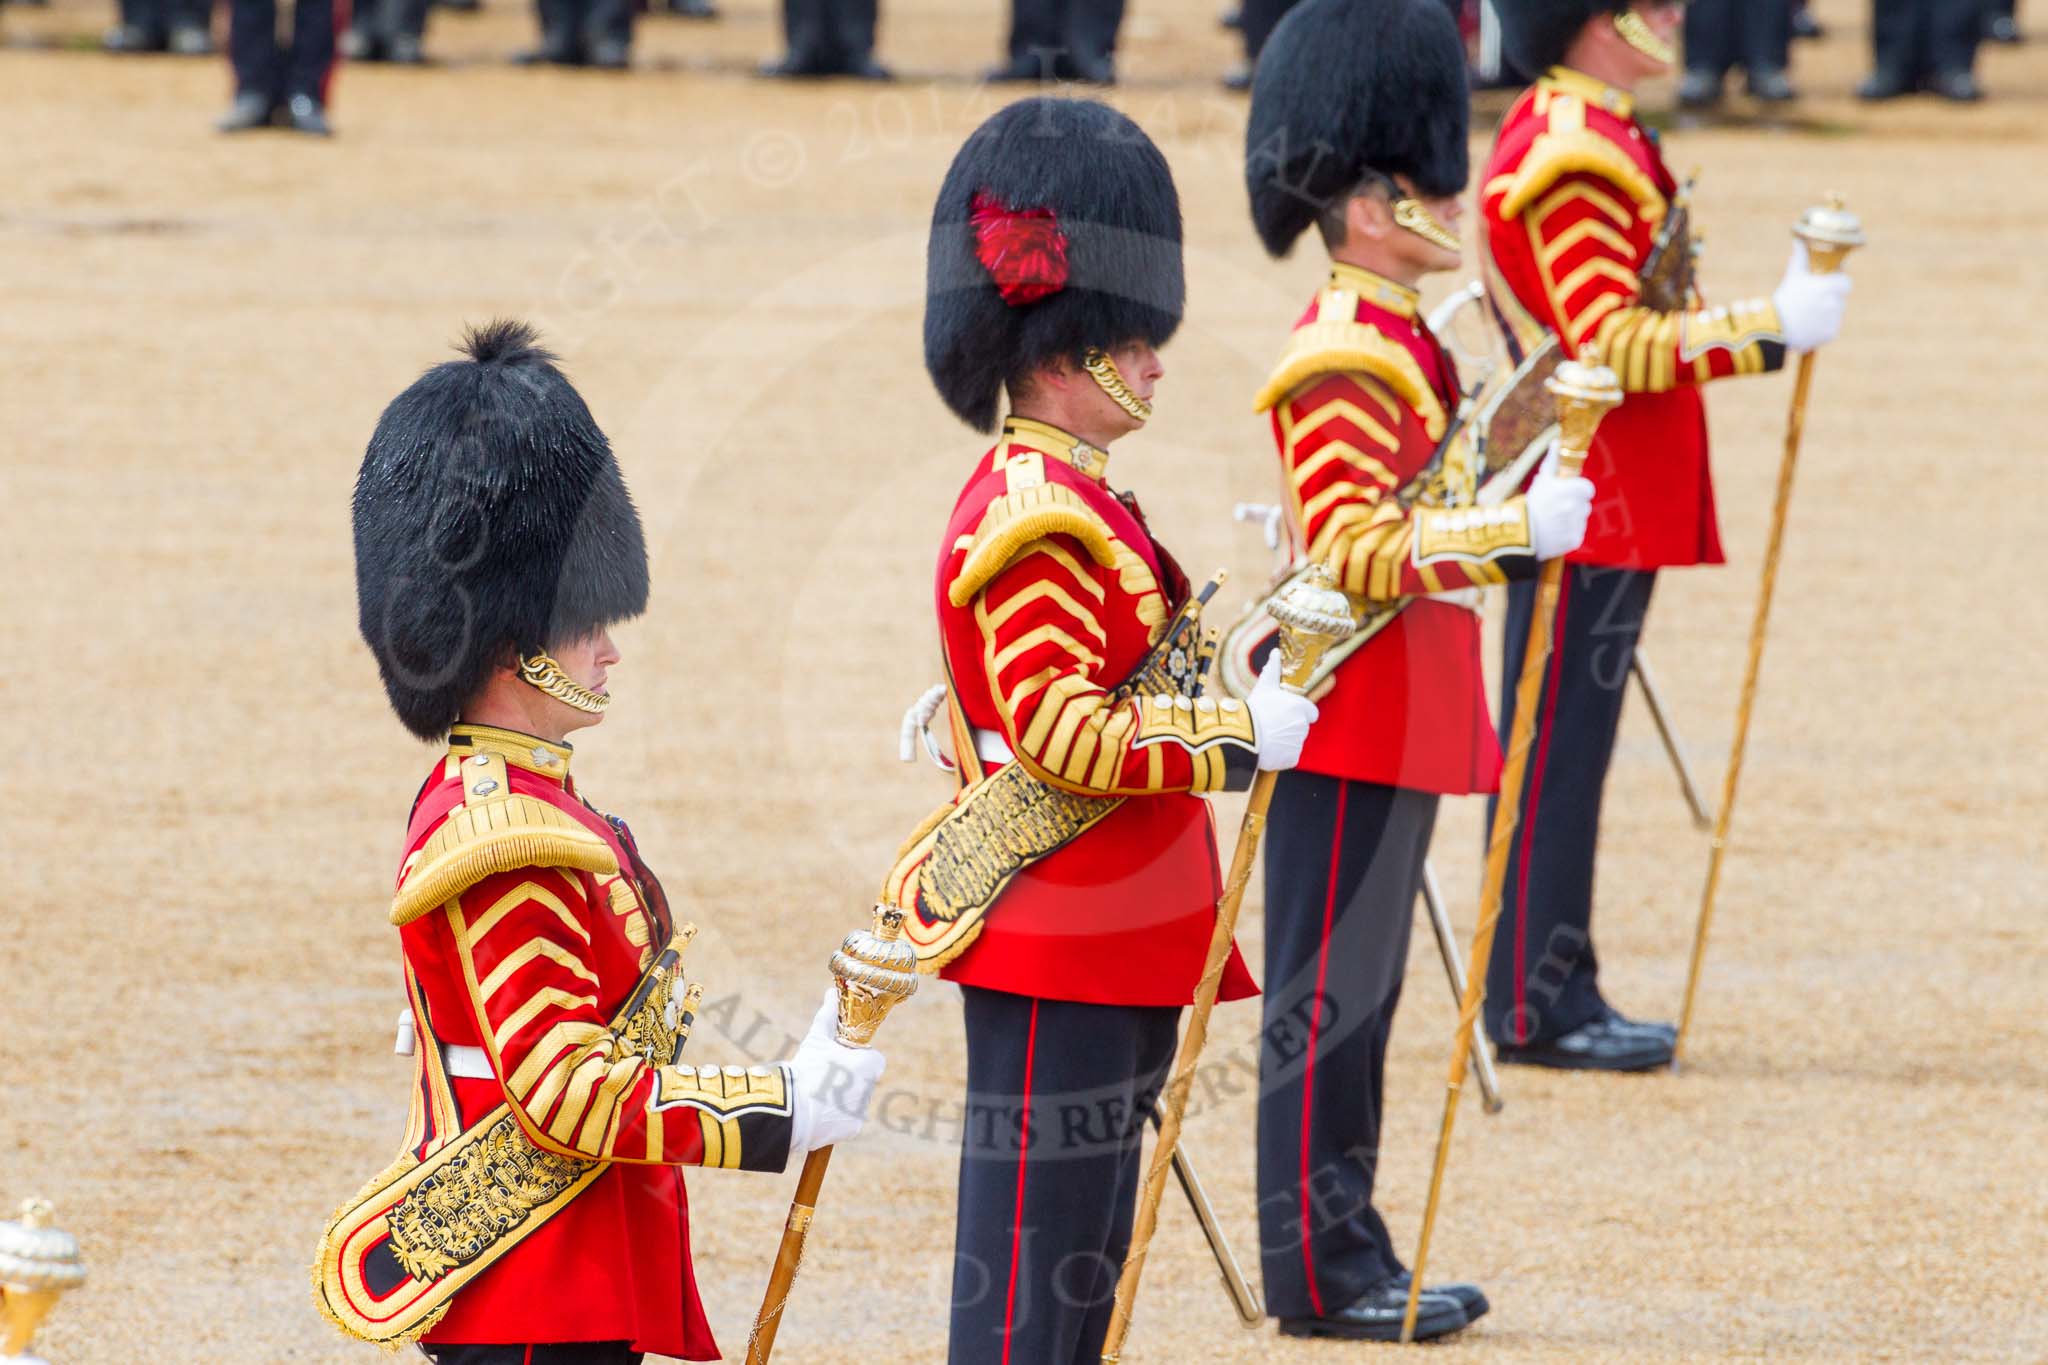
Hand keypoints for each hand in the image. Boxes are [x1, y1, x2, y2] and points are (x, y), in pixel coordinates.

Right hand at [785, 988, 885, 1154]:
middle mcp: (871, 1088)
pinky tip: (820, 1112)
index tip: (841, 1060)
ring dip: (843, 1098)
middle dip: (850, 1078)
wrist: (793, 1108)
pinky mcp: (853, 1128)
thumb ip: (829, 1015)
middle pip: (864, 1080)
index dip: (858, 1059)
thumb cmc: (807, 1068)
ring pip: (856, 1100)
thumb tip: (832, 992)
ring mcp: (862, 1110)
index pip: (874, 1060)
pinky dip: (837, 1117)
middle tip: (826, 1078)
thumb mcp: (817, 1038)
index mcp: (869, 1065)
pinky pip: (848, 1120)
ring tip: (819, 1095)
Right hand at [1247, 652, 1319, 771]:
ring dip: (1284, 741)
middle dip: (1289, 728)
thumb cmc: (1254, 709)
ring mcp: (1298, 743)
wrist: (1244, 735)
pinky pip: (1289, 757)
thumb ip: (1273, 670)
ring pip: (1294, 742)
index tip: (1286, 715)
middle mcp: (1303, 725)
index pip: (1311, 713)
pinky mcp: (1292, 758)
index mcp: (1300, 707)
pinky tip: (1268, 750)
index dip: (1301, 714)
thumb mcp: (1264, 687)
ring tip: (1266, 738)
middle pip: (1300, 728)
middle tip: (1271, 726)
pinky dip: (1281, 755)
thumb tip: (1276, 652)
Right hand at [1526, 441, 1595, 559]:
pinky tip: (1553, 532)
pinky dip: (1567, 534)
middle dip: (1573, 506)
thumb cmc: (1531, 504)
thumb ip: (1552, 461)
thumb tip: (1556, 441)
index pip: (1588, 489)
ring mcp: (1577, 525)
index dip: (1578, 491)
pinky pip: (1576, 534)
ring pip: (1580, 520)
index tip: (1567, 494)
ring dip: (1570, 520)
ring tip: (1552, 522)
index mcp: (1573, 490)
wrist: (1520, 534)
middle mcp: (1577, 507)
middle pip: (1584, 505)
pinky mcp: (1574, 540)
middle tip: (1556, 509)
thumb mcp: (1541, 480)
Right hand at [1771, 239, 1851, 351]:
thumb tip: (1799, 241)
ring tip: (1806, 317)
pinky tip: (1807, 327)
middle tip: (1811, 303)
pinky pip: (1830, 329)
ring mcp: (1834, 320)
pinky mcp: (1831, 334)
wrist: (1774, 328)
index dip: (1837, 284)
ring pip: (1835, 315)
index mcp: (1830, 287)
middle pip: (1839, 300)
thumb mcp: (1793, 277)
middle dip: (1829, 300)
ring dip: (1825, 315)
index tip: (1827, 286)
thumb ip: (1800, 258)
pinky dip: (1821, 329)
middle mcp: (1835, 303)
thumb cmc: (1784, 300)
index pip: (1845, 283)